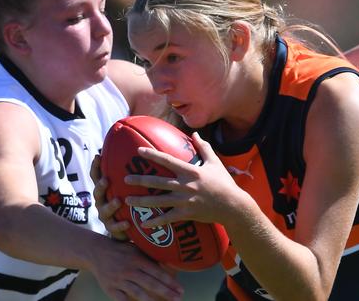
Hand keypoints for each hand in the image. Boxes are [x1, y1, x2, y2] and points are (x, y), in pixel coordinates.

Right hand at [91, 155, 129, 240]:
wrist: (127, 229)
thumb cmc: (128, 202)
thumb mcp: (128, 187)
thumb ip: (131, 174)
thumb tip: (143, 153)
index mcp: (105, 190)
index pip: (97, 177)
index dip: (96, 167)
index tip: (98, 156)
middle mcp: (102, 202)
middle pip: (97, 193)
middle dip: (101, 186)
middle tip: (106, 180)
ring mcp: (106, 216)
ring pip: (104, 210)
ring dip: (111, 205)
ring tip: (118, 201)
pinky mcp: (112, 229)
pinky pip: (115, 227)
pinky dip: (120, 225)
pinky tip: (127, 223)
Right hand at [91, 240, 182, 300]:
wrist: (97, 252)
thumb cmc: (121, 250)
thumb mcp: (136, 249)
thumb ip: (150, 258)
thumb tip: (169, 265)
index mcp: (137, 259)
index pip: (157, 272)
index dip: (170, 281)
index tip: (180, 289)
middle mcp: (129, 270)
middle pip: (150, 283)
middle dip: (166, 292)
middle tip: (178, 298)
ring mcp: (119, 280)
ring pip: (137, 292)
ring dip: (151, 300)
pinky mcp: (110, 289)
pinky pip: (122, 300)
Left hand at [123, 132, 245, 227]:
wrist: (233, 206)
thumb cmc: (224, 183)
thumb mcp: (215, 163)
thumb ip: (204, 147)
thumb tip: (195, 134)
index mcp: (190, 171)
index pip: (167, 160)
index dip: (152, 154)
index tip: (139, 151)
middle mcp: (185, 185)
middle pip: (158, 182)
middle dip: (140, 180)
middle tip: (125, 179)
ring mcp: (185, 200)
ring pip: (159, 201)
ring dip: (142, 202)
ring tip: (127, 201)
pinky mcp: (187, 214)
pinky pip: (168, 218)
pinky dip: (156, 221)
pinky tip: (144, 223)